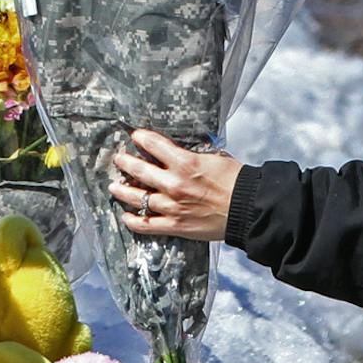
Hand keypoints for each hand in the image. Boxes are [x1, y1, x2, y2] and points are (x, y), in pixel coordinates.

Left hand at [109, 129, 240, 242]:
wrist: (248, 209)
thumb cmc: (237, 181)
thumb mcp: (216, 158)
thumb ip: (195, 154)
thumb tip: (184, 150)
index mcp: (185, 163)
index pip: (154, 145)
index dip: (142, 138)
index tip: (135, 136)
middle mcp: (175, 184)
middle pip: (139, 171)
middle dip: (126, 162)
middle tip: (119, 159)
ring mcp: (172, 207)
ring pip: (137, 198)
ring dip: (122, 191)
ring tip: (114, 186)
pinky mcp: (175, 226)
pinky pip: (146, 225)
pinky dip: (133, 221)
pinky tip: (126, 216)